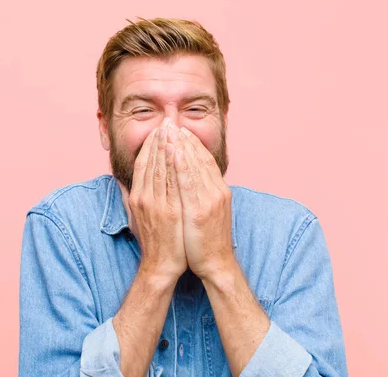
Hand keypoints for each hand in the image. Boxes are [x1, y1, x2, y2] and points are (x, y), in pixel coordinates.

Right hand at [119, 118, 186, 280]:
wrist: (161, 266)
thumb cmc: (153, 242)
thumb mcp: (136, 217)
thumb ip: (131, 198)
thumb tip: (124, 184)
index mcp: (138, 197)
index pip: (142, 164)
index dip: (149, 145)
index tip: (157, 130)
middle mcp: (144, 198)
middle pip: (151, 162)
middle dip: (158, 140)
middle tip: (165, 121)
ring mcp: (157, 204)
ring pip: (160, 168)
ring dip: (166, 146)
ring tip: (171, 129)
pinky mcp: (170, 211)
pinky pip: (172, 182)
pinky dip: (174, 164)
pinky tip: (178, 150)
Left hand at [169, 126, 233, 279]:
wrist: (215, 264)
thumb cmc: (205, 240)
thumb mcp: (204, 212)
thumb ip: (198, 195)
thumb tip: (187, 183)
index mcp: (217, 190)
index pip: (204, 160)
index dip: (192, 144)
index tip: (180, 130)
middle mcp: (216, 191)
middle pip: (199, 159)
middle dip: (185, 140)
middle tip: (172, 123)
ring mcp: (209, 200)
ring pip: (194, 167)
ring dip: (181, 146)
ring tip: (171, 130)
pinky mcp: (200, 211)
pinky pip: (189, 183)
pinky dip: (182, 165)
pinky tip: (174, 152)